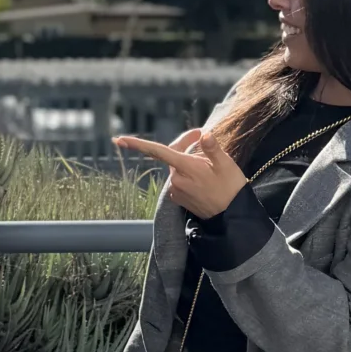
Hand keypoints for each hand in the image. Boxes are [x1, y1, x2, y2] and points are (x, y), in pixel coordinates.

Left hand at [115, 123, 246, 218]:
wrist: (230, 217)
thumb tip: (204, 134)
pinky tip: (202, 177)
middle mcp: (176, 180)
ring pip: (177, 167)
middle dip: (184, 144)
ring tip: (208, 164)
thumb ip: (212, 149)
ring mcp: (175, 190)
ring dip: (187, 161)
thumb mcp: (226, 165)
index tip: (119, 139)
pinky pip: (179, 179)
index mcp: (186, 168)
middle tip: (201, 135)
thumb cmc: (230, 188)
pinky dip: (187, 174)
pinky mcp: (177, 198)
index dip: (138, 145)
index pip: (158, 152)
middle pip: (172, 155)